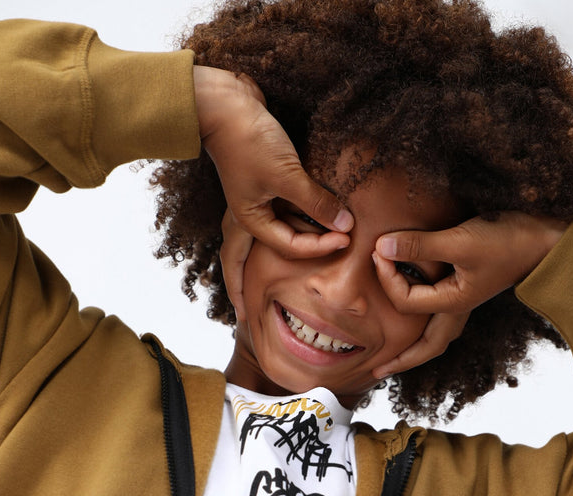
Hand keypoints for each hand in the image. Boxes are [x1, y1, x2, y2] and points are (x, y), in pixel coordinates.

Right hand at [194, 66, 352, 312]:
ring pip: (258, 241)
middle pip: (242, 264)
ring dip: (262, 262)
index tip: (347, 239)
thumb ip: (317, 203)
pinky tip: (290, 234)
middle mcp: (247, 216)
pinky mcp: (259, 184)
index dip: (321, 246)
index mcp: (249, 221)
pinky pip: (270, 218)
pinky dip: (280, 230)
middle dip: (242, 291)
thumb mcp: (287, 175)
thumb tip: (346, 226)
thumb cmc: (249, 140)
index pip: (291, 247)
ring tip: (265, 286)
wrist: (225, 101)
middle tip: (244, 317)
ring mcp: (251, 201)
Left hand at [372, 212, 567, 377]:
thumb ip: (420, 246)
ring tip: (395, 356)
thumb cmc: (507, 241)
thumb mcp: (461, 242)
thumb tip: (382, 247)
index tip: (378, 249)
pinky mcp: (469, 287)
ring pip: (435, 335)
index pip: (406, 301)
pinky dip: (425, 325)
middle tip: (377, 371)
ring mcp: (465, 301)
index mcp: (453, 304)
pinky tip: (417, 319)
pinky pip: (441, 317)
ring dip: (414, 348)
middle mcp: (457, 309)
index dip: (386, 276)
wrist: (547, 239)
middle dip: (401, 360)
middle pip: (426, 347)